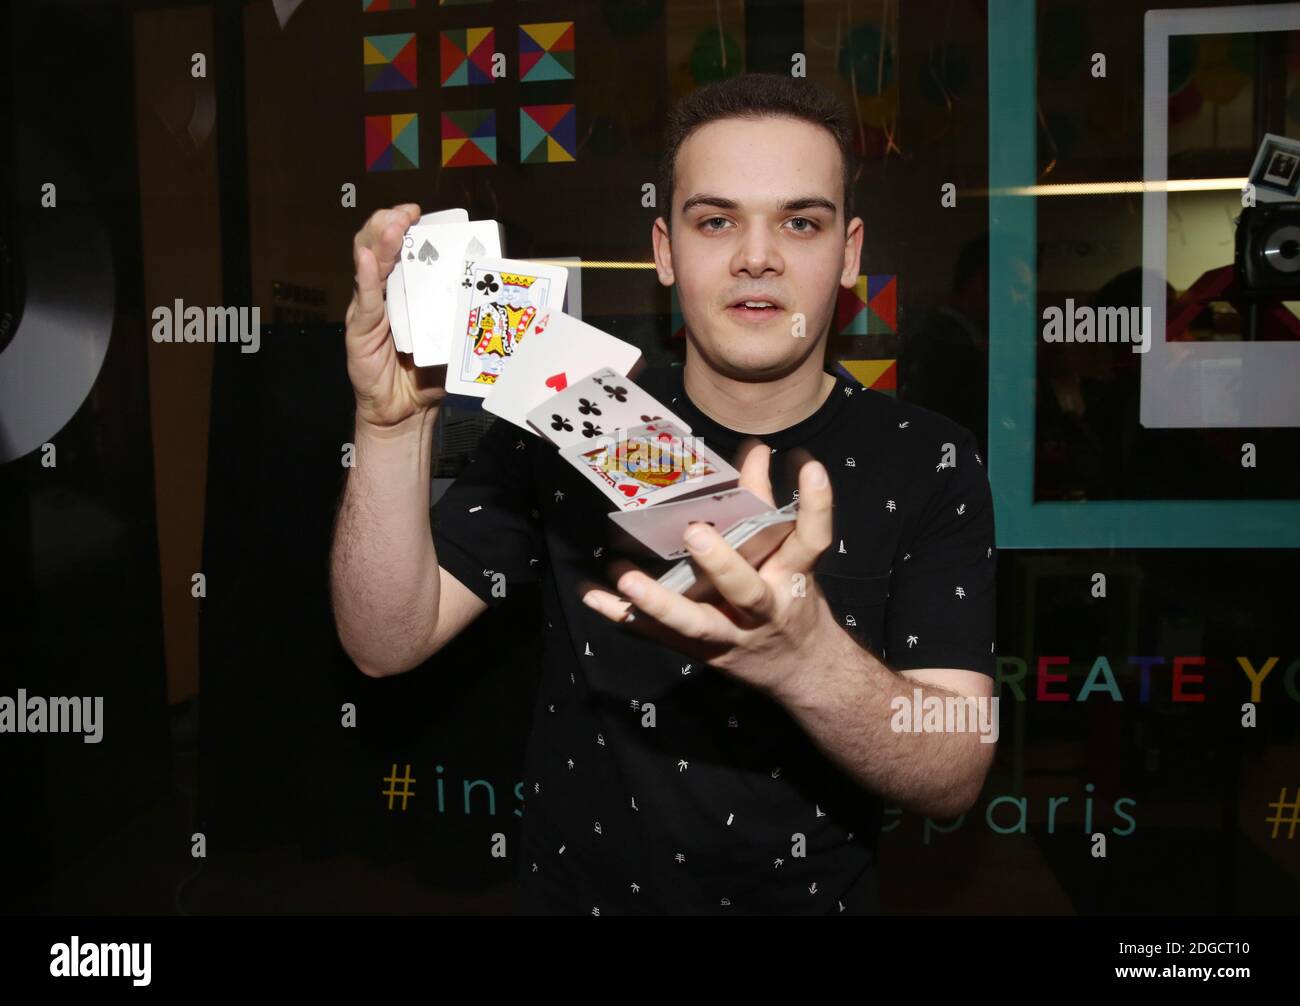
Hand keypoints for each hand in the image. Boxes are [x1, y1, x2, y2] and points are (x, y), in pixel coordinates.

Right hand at [344, 203, 448, 430]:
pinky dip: (366, 276)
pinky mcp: (361, 329)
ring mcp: (370, 306)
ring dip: (379, 240)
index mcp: (409, 288)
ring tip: (391, 225)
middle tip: (407, 213)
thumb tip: (507, 296)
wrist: (408, 410)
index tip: (422, 213)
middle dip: (392, 223)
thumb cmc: (430, 371)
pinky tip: (367, 259)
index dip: (410, 226)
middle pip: (380, 245)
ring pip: (368, 263)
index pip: (404, 247)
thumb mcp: (456, 336)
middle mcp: (386, 291)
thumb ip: (470, 314)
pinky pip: (364, 299)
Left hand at [581, 440, 837, 696]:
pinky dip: (624, 615)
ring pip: (695, 623)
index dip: (816, 504)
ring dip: (659, 601)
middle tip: (696, 533)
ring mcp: (730, 634)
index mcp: (791, 576)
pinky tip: (593, 594)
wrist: (798, 670)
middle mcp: (764, 609)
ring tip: (625, 576)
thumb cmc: (791, 599)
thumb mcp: (789, 556)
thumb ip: (767, 501)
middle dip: (722, 564)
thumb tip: (755, 447)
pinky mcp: (699, 650)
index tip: (808, 465)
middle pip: (746, 590)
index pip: (811, 539)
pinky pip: (657, 634)